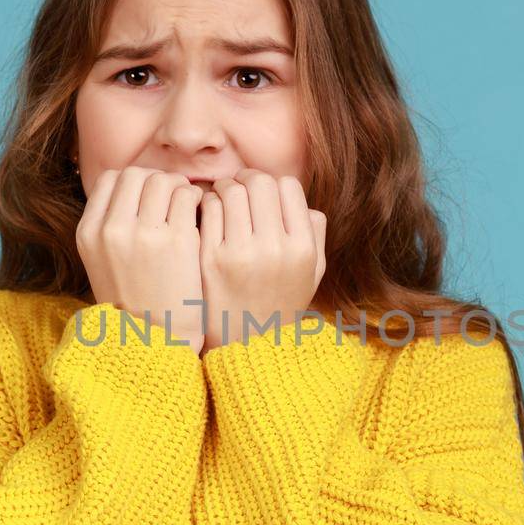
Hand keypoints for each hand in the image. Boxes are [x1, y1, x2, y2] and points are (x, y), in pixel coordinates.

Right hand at [76, 165, 205, 352]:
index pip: (112, 179)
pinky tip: (200, 215)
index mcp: (89, 233)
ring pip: (163, 180)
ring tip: (187, 206)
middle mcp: (112, 229)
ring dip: (179, 187)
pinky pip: (188, 196)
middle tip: (173, 199)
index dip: (135, 181)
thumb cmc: (135, 301)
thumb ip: (112, 225)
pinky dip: (197, 199)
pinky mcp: (177, 241)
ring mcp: (144, 234)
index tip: (150, 196)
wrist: (156, 341)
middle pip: (137, 174)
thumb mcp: (104, 262)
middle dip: (158, 181)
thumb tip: (137, 187)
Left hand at [197, 168, 326, 351]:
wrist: (244, 346)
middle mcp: (275, 249)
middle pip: (260, 183)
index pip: (288, 187)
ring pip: (232, 191)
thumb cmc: (278, 304)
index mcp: (302, 249)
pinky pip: (210, 210)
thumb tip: (303, 203)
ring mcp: (241, 254)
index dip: (273, 183)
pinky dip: (208, 203)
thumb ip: (314, 235)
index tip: (262, 192)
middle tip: (238, 186)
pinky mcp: (210, 259)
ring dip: (225, 187)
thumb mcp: (311, 274)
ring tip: (222, 197)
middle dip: (247, 178)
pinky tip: (208, 213)